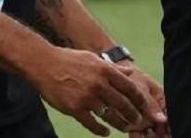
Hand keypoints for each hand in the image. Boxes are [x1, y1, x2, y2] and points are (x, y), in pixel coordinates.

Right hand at [31, 47, 163, 135]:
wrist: (45, 65)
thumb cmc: (71, 60)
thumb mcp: (95, 59)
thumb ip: (113, 68)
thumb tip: (131, 71)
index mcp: (105, 70)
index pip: (129, 87)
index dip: (139, 99)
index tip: (144, 106)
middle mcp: (99, 83)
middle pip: (122, 103)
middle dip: (133, 114)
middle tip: (138, 121)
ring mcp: (87, 97)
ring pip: (109, 115)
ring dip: (119, 124)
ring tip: (125, 128)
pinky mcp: (75, 108)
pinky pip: (92, 123)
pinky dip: (100, 130)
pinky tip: (106, 132)